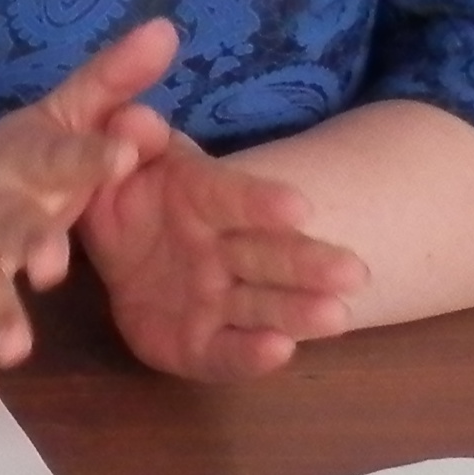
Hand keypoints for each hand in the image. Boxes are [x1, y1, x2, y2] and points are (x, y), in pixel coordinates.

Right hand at [0, 19, 177, 405]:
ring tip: (15, 346)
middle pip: (10, 225)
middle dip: (29, 239)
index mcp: (23, 163)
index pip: (60, 155)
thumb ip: (111, 85)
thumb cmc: (2, 172)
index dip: (91, 155)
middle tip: (56, 260)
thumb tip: (169, 28)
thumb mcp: (54, 122)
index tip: (128, 153)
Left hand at [81, 136, 372, 384]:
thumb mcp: (119, 163)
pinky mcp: (200, 345)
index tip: (297, 207)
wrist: (122, 254)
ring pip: (262, 305)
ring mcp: (216, 300)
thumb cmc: (130, 196)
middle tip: (354, 273)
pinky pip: (224, 353)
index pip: (234, 197)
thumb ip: (131, 140)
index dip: (261, 202)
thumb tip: (134, 119)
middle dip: (308, 263)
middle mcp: (221, 251)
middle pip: (269, 256)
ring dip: (298, 311)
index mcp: (202, 197)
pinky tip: (281, 352)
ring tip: (337, 317)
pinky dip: (251, 355)